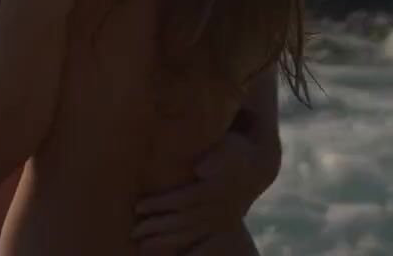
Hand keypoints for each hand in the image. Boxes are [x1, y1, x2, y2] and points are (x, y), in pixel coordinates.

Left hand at [133, 132, 272, 253]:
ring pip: (189, 234)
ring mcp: (219, 220)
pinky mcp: (221, 227)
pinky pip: (200, 243)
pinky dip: (184, 251)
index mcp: (214, 189)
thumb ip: (216, 158)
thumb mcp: (230, 148)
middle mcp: (217, 208)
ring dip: (165, 241)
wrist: (258, 167)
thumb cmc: (236, 151)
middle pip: (182, 221)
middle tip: (133, 231)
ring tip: (142, 247)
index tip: (138, 206)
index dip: (159, 204)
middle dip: (156, 227)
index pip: (181, 200)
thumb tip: (200, 170)